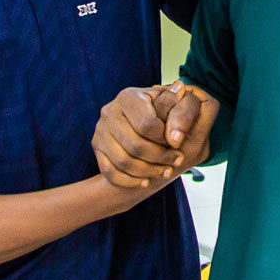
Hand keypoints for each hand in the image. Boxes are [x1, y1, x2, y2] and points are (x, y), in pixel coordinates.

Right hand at [92, 82, 216, 189]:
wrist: (142, 120)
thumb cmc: (164, 111)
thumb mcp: (177, 103)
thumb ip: (183, 106)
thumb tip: (178, 111)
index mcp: (129, 97)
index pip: (147, 125)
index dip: (165, 139)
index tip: (178, 145)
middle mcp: (110, 111)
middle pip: (135, 146)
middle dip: (160, 158)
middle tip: (176, 161)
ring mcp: (101, 130)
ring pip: (123, 161)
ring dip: (148, 171)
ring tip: (164, 171)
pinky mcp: (97, 147)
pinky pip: (109, 172)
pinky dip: (129, 181)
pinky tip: (146, 182)